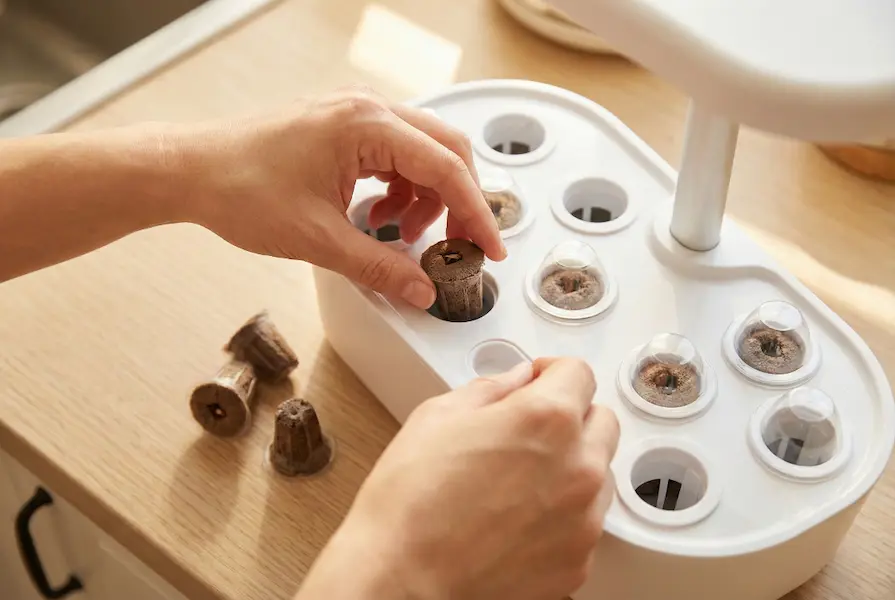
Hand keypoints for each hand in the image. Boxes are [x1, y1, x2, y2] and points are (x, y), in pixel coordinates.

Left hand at [169, 85, 505, 308]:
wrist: (192, 172)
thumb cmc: (239, 188)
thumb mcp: (318, 239)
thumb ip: (378, 268)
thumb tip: (420, 289)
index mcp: (365, 124)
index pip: (446, 167)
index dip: (475, 212)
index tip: (488, 246)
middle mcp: (366, 109)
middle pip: (445, 150)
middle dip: (459, 202)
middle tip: (460, 244)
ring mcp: (355, 115)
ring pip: (422, 153)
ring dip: (426, 197)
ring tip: (399, 235)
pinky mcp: (343, 128)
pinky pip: (395, 155)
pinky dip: (400, 189)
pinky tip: (376, 218)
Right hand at [297, 358, 619, 599]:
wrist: (401, 580)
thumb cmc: (409, 503)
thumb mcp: (437, 417)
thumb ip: (490, 389)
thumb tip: (517, 381)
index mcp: (547, 419)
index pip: (579, 373)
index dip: (552, 371)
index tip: (537, 381)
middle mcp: (578, 467)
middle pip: (601, 421)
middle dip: (570, 416)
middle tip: (529, 428)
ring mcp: (584, 521)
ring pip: (598, 474)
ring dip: (572, 465)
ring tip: (520, 480)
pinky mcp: (577, 563)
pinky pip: (585, 522)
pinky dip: (563, 513)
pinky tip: (518, 518)